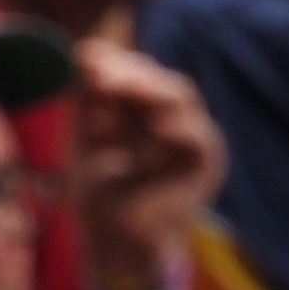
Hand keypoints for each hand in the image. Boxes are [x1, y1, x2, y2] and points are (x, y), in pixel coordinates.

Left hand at [68, 41, 223, 289]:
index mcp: (153, 110)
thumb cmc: (99, 186)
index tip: (84, 57)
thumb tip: (87, 48)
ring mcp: (196, 141)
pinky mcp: (203, 166)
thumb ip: (88, 96)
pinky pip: (196, 141)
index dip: (116, 64)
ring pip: (180, 102)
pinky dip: (177, 128)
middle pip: (163, 83)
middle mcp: (178, 120)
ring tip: (114, 86)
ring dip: (148, 91)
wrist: (112, 241)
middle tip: (98, 72)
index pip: (142, 76)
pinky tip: (155, 122)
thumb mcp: (86, 134)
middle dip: (131, 75)